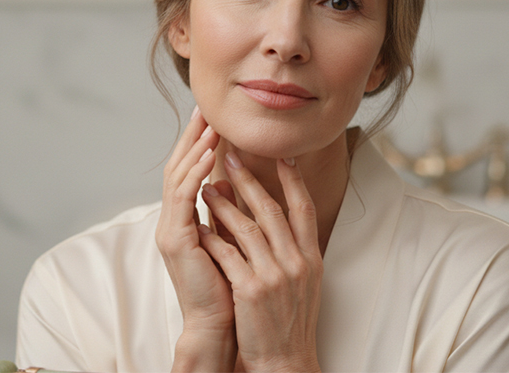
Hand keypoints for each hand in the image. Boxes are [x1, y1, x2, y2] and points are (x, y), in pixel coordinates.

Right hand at [155, 107, 236, 371]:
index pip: (188, 173)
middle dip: (190, 138)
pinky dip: (194, 175)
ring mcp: (170, 230)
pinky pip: (182, 199)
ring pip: (177, 179)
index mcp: (184, 222)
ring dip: (192, 150)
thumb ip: (224, 214)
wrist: (218, 325)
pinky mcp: (175, 240)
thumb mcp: (227, 240)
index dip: (196, 145)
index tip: (209, 119)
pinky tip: (206, 157)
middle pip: (177, 168)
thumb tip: (232, 187)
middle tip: (203, 109)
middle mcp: (172, 222)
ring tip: (207, 126)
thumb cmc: (227, 287)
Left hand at [199, 154, 322, 372]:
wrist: (286, 362)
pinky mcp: (250, 290)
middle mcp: (295, 263)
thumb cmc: (290, 323)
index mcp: (310, 258)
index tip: (283, 156)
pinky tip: (198, 225)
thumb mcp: (305, 283)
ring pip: (245, 228)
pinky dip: (211, 238)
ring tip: (206, 187)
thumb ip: (295, 250)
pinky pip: (227, 255)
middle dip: (249, 180)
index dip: (294, 181)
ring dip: (223, 204)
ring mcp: (273, 276)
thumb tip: (279, 219)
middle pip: (271, 211)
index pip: (304, 209)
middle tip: (230, 156)